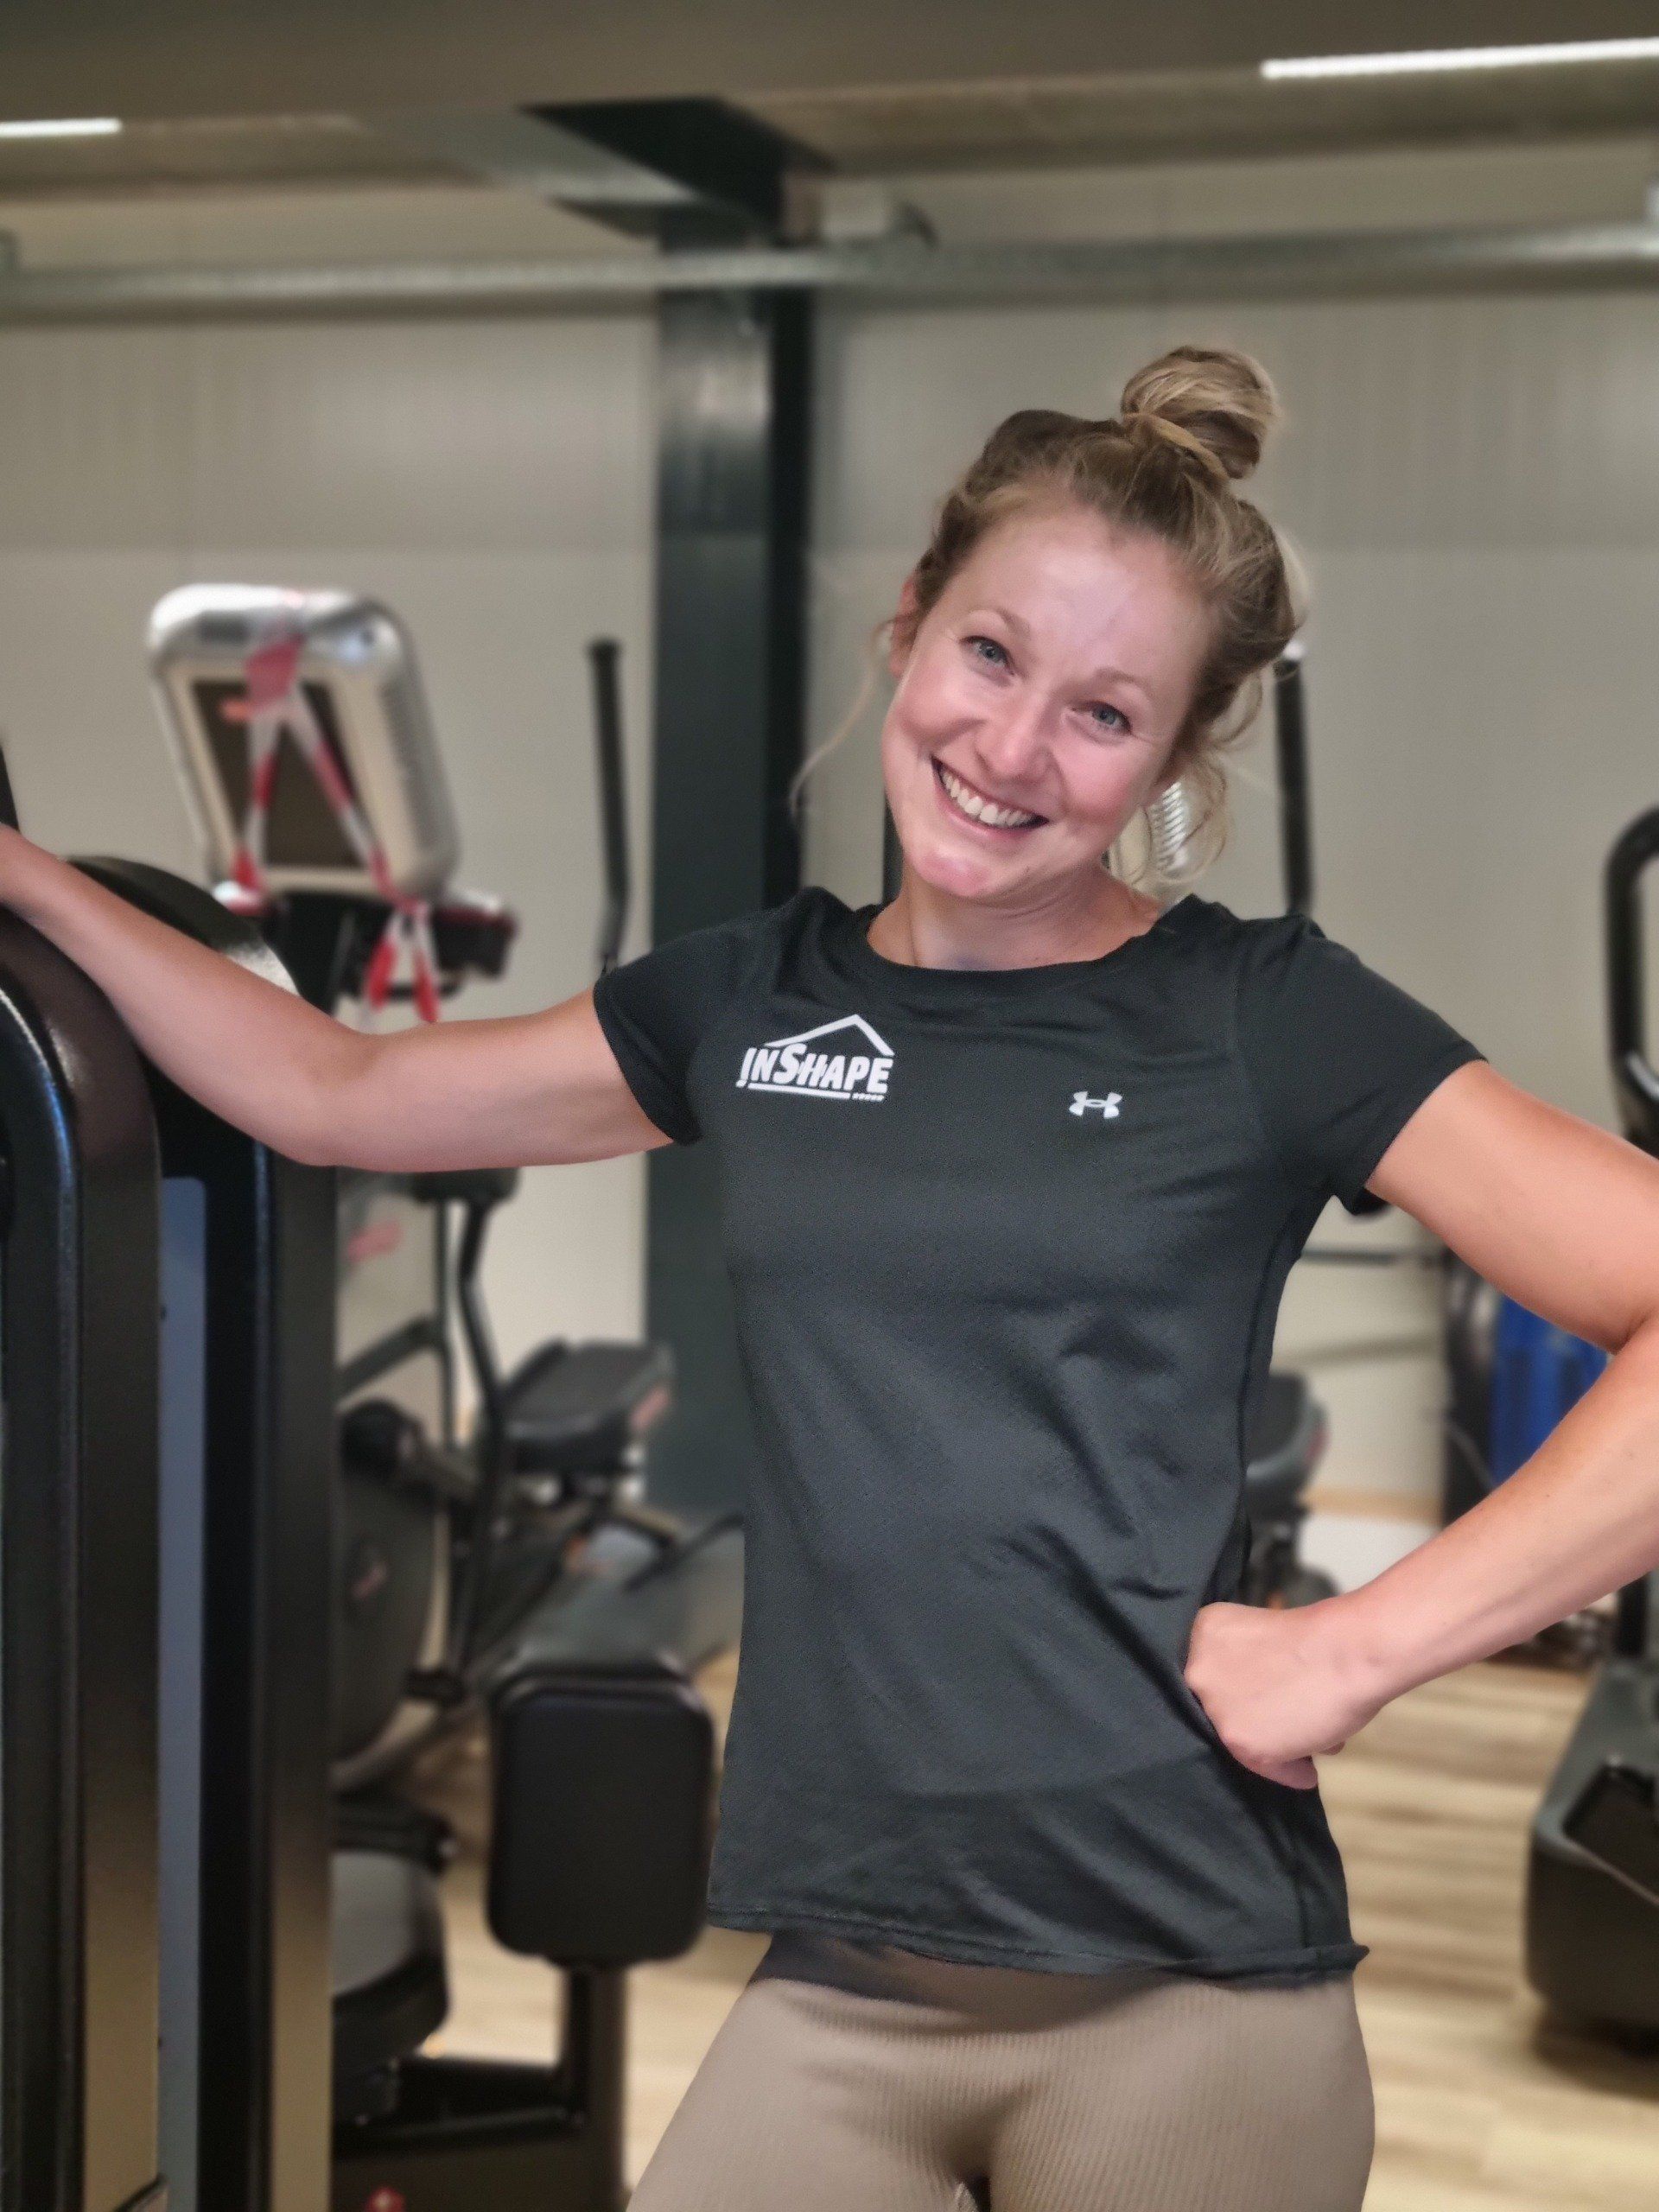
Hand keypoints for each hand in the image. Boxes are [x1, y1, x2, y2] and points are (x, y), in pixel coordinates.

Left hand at [1182, 1598, 1385, 1789]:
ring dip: (1278, 1745)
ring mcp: (1216, 1706)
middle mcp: (1199, 1670)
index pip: (1217, 1674)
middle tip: (1292, 1723)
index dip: (1244, 1692)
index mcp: (1206, 1633)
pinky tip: (1307, 1772)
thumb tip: (1259, 1703)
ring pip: (1244, 1738)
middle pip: (1226, 1707)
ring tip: (1312, 1742)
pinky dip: (1289, 1771)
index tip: (1267, 1701)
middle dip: (1260, 1718)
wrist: (1351, 1650)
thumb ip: (1252, 1665)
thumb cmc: (1324, 1637)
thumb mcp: (1269, 1637)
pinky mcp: (1238, 1740)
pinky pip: (1264, 1766)